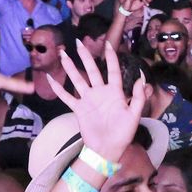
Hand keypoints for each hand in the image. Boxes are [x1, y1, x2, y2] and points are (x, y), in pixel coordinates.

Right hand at [52, 41, 147, 167]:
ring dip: (70, 68)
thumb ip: (137, 97)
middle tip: (78, 42)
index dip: (111, 58)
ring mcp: (88, 100)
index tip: (108, 44)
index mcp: (114, 93)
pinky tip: (50, 79)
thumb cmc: (123, 134)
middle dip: (85, 57)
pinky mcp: (79, 109)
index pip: (112, 71)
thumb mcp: (134, 116)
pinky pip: (66, 97)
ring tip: (63, 54)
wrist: (107, 149)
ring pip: (78, 80)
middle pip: (92, 70)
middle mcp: (100, 93)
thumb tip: (141, 79)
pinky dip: (58, 89)